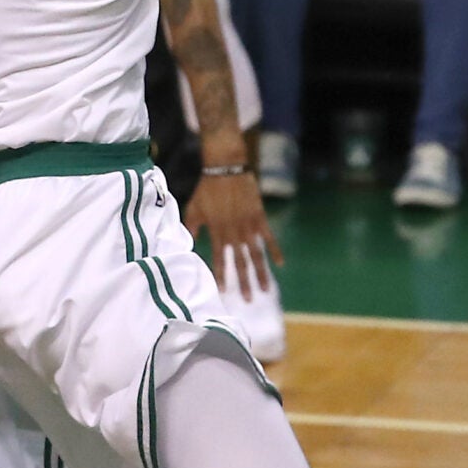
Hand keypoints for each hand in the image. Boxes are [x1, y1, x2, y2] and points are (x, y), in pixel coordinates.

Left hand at [182, 167, 281, 299]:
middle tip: (249, 300)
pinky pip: (269, 238)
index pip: (218, 260)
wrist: (226, 167)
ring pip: (256, 255)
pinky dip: (275, 251)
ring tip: (267, 289)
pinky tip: (280, 264)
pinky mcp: (260, 217)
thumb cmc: (207, 188)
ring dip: (262, 273)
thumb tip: (188, 244)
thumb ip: (192, 228)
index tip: (224, 292)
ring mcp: (248, 226)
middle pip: (240, 263)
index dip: (221, 276)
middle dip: (244, 283)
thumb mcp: (193, 208)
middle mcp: (234, 233)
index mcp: (217, 232)